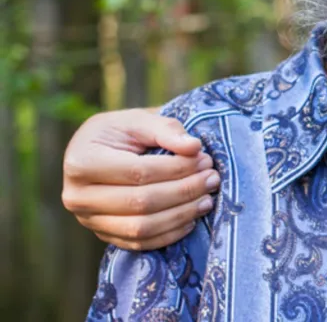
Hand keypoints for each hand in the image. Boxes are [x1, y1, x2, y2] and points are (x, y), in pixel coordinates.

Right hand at [62, 108, 219, 249]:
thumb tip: (194, 147)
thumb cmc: (120, 132)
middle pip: (141, 202)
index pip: (138, 172)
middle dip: (184, 192)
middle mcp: (77, 196)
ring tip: (207, 200)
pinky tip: (191, 219)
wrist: (98, 152)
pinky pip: (139, 243)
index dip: (177, 169)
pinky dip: (169, 234)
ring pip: (141, 228)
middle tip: (212, 179)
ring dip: (181, 215)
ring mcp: (88, 220)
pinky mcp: (103, 235)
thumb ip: (166, 130)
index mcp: (82, 162)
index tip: (205, 160)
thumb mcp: (138, 120)